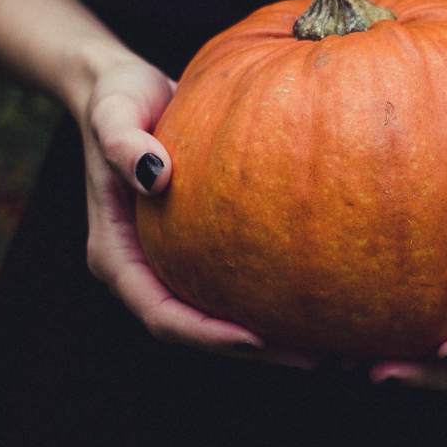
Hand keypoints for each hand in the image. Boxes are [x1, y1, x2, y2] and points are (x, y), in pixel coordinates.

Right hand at [78, 56, 318, 369]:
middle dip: (253, 350)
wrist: (124, 88)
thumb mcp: (114, 113)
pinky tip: (323, 294)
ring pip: (220, 315)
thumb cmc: (117, 98)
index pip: (161, 314)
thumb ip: (124, 143)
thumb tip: (156, 176)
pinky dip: (272, 296)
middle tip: (316, 358)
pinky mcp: (199, 247)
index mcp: (116, 256)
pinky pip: (236, 282)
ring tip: (333, 343)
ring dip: (271, 336)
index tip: (256, 339)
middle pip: (197, 330)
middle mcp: (144, 269)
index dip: (206, 335)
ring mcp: (171, 261)